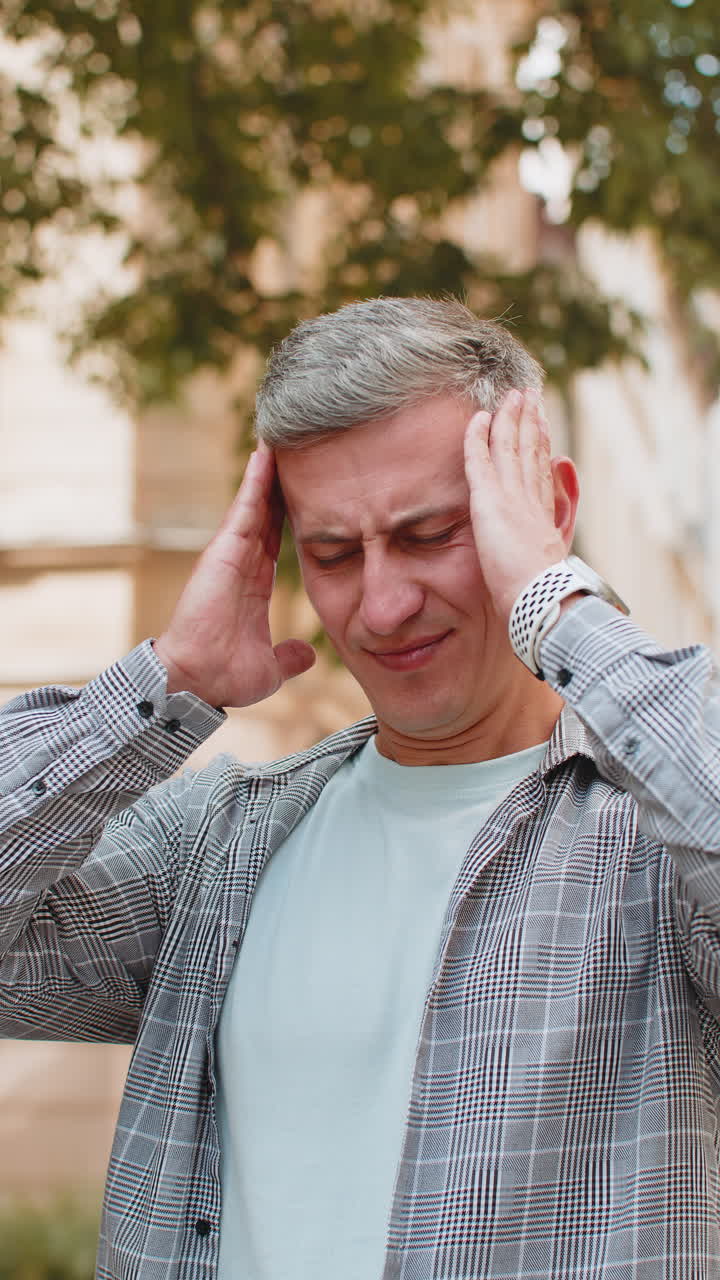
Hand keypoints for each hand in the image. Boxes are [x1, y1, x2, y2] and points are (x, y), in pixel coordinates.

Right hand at [153, 443, 315, 707]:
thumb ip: (290, 656)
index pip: (278, 538)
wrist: (197, 681)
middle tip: (301, 447)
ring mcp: (231, 554)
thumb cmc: (225, 676)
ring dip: (269, 471)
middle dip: (281, 482)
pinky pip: (243, 509)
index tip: (312, 489)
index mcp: (254, 583)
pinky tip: (265, 454)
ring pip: (255, 502)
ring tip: (284, 435)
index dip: (293, 513)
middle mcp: (242, 562)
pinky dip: (254, 481)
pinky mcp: (222, 551)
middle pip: (268, 511)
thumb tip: (309, 654)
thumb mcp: (271, 667)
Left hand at [463, 388, 574, 622]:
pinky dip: (477, 437)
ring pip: (509, 447)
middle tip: (529, 397)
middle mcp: (530, 500)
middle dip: (530, 422)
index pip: (540, 472)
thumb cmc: (543, 593)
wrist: (540, 598)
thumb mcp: (554, 564)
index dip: (541, 445)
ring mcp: (512, 497)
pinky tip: (477, 418)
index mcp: (543, 516)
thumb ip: (556, 536)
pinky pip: (479, 460)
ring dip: (511, 418)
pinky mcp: (490, 501)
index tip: (541, 423)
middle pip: (530, 451)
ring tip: (514, 395)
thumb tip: (559, 523)